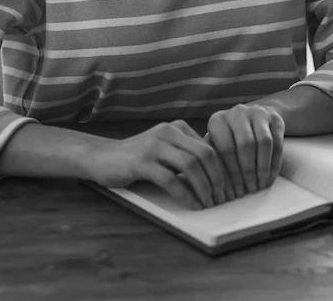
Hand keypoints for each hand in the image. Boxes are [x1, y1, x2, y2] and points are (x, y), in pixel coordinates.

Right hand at [88, 120, 231, 209]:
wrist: (102, 157)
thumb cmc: (138, 158)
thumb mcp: (166, 150)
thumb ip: (187, 154)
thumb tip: (218, 173)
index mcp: (177, 128)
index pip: (210, 147)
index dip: (224, 169)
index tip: (230, 188)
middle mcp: (168, 132)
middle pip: (205, 154)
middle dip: (218, 179)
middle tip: (223, 198)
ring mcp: (154, 146)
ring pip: (191, 165)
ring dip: (204, 188)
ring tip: (209, 203)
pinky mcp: (141, 162)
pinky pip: (171, 179)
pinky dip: (185, 195)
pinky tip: (191, 205)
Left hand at [206, 103, 284, 197]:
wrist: (255, 117)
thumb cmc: (231, 139)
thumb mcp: (218, 144)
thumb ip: (214, 160)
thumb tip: (212, 186)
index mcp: (218, 120)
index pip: (225, 148)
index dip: (231, 172)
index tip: (234, 191)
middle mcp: (237, 112)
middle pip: (246, 145)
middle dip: (248, 172)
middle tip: (249, 190)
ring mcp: (257, 112)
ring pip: (263, 143)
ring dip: (262, 168)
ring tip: (260, 186)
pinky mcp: (275, 118)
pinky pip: (277, 143)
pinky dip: (274, 163)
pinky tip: (270, 177)